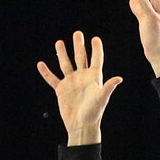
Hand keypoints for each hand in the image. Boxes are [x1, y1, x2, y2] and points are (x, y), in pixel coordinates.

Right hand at [37, 31, 123, 145]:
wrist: (81, 125)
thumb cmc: (94, 112)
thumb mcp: (102, 98)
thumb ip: (108, 87)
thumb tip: (119, 78)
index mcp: (94, 77)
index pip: (96, 59)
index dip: (96, 49)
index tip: (95, 38)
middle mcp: (82, 77)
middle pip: (80, 57)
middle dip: (78, 45)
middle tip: (77, 33)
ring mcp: (71, 82)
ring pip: (65, 64)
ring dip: (62, 53)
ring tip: (59, 42)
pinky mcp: (61, 90)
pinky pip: (52, 78)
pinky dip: (46, 72)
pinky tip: (41, 64)